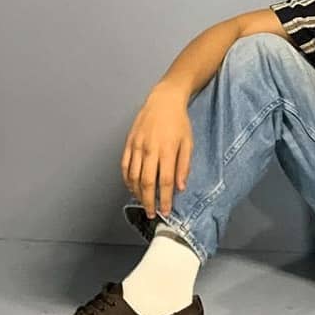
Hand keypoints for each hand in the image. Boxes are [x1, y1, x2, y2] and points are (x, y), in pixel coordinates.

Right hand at [121, 82, 193, 218]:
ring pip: (133, 176)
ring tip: (142, 203)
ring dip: (137, 193)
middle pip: (147, 182)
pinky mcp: (129, 143)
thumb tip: (180, 187)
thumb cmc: (179, 122)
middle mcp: (150, 150)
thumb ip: (184, 166)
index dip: (165, 199)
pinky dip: (127, 179)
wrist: (163, 101)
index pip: (165, 181)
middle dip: (149, 201)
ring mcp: (137, 146)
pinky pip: (125, 165)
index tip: (166, 211)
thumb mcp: (188, 143)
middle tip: (151, 214)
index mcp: (167, 151)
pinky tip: (131, 187)